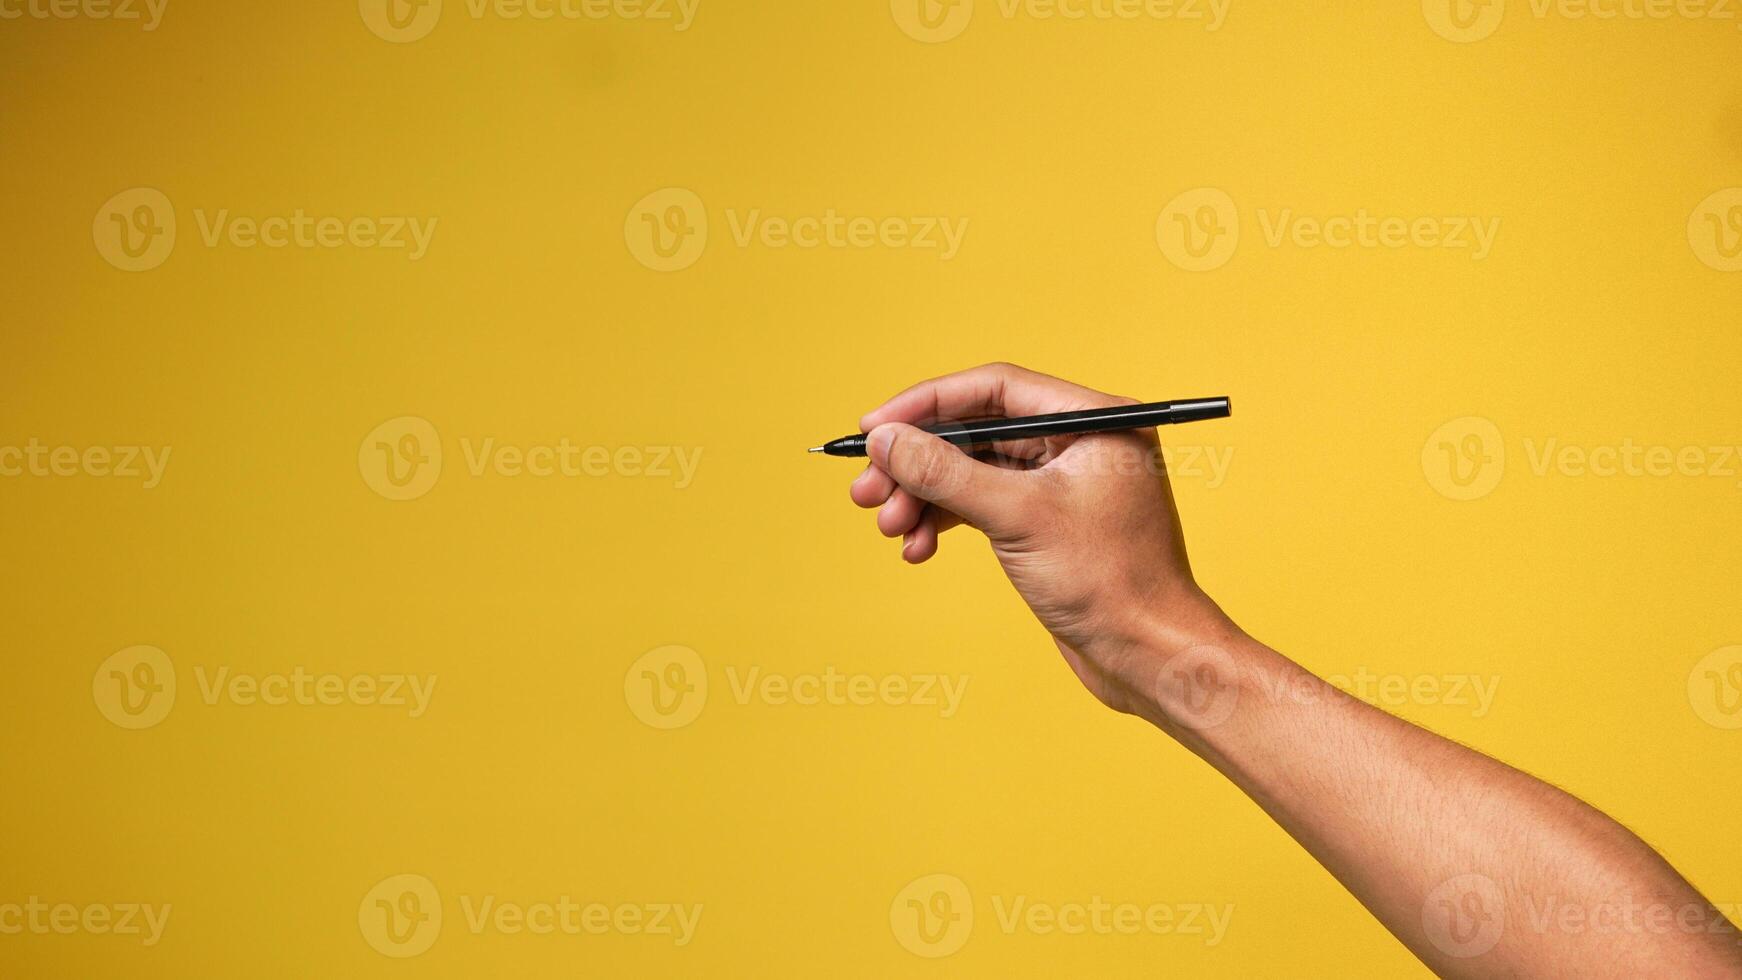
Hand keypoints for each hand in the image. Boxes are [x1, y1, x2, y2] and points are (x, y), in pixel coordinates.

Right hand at [849, 363, 1232, 714]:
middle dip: (919, 461)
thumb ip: (947, 474)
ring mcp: (1064, 483)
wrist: (1150, 657)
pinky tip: (918, 547)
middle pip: (977, 431)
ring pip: (974, 471)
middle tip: (867, 490)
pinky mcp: (1048, 522)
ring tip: (890, 526)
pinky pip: (984, 504)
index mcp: (1095, 419)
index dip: (928, 403)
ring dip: (925, 496)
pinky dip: (947, 521)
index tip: (874, 426)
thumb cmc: (1110, 585)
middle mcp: (1082, 441)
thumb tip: (886, 440)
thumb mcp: (1019, 519)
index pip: (995, 389)